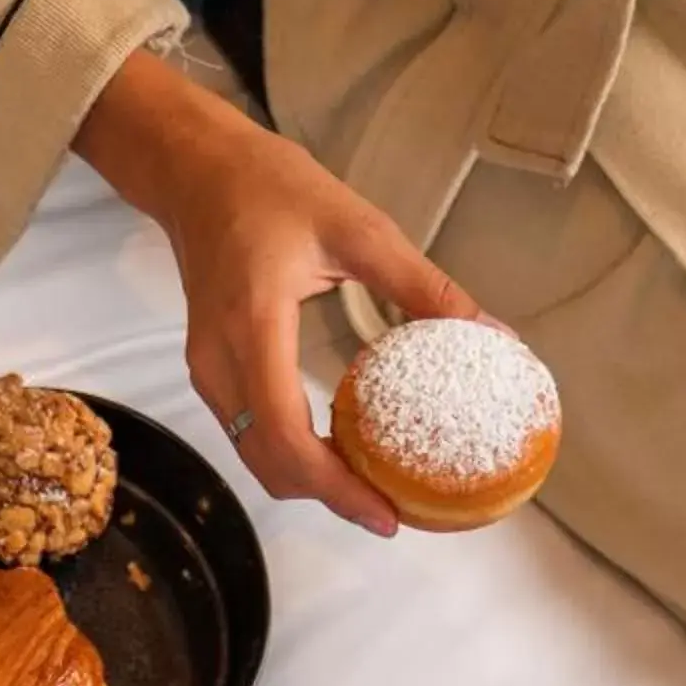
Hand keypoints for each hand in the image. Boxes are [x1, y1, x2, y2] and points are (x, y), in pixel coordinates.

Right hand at [76, 52, 484, 532]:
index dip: (336, 488)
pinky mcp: (209, 370)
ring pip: (254, 456)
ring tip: (369, 485)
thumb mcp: (358, 227)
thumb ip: (422, 285)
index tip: (385, 513)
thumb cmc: (270, 188)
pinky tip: (334, 448)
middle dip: (328, 497)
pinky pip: (248, 433)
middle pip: (267, 463)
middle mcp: (219, 363)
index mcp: (254, 327)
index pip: (286, 435)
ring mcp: (207, 371)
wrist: (196, 172)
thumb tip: (489, 332)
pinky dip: (289, 454)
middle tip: (390, 511)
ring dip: (308, 480)